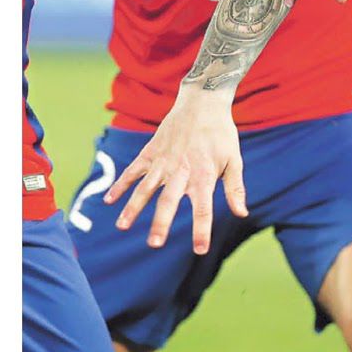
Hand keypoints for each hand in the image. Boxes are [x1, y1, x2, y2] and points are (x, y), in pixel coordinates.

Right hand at [103, 86, 245, 253]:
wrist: (202, 102)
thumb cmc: (221, 134)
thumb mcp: (234, 160)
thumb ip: (235, 188)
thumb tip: (242, 214)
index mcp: (203, 175)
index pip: (203, 208)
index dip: (201, 230)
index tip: (200, 250)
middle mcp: (181, 170)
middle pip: (169, 201)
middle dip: (161, 223)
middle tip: (154, 244)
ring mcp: (163, 161)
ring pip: (145, 188)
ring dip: (133, 207)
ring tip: (121, 227)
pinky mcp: (151, 152)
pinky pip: (133, 170)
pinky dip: (121, 184)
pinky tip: (110, 200)